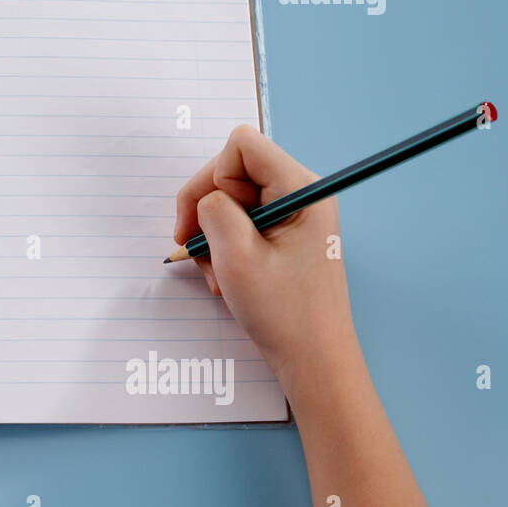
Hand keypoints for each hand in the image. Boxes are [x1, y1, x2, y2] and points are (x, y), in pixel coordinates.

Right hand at [173, 125, 357, 396]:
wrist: (314, 360)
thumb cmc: (284, 313)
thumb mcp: (236, 257)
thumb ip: (213, 210)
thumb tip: (205, 198)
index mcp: (302, 189)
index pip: (242, 145)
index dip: (212, 177)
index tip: (201, 219)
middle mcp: (302, 194)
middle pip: (233, 170)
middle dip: (206, 207)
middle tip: (193, 248)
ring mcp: (295, 215)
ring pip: (232, 199)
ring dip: (213, 233)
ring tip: (217, 272)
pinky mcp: (286, 235)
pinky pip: (242, 222)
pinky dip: (224, 246)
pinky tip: (226, 277)